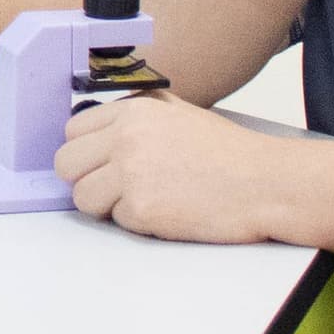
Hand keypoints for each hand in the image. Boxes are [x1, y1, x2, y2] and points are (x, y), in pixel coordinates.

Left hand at [58, 95, 295, 244]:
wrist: (267, 183)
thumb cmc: (230, 154)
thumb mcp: (178, 114)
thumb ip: (135, 119)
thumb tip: (96, 135)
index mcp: (133, 110)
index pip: (73, 129)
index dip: (85, 151)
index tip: (99, 163)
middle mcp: (126, 137)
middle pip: (66, 163)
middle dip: (85, 179)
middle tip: (113, 188)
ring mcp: (132, 173)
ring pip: (82, 197)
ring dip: (106, 206)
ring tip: (144, 201)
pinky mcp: (142, 209)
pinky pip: (116, 221)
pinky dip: (136, 223)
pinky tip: (167, 212)